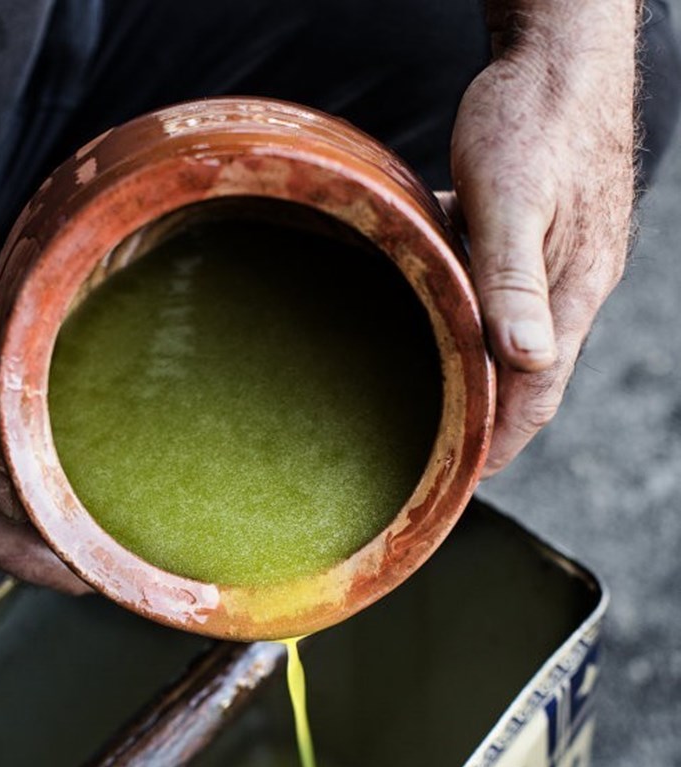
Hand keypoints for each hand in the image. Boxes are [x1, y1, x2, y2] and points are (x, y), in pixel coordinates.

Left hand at [451, 0, 637, 472]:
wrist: (566, 48)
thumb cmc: (535, 114)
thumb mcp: (513, 198)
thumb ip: (514, 279)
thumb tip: (527, 361)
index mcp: (568, 294)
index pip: (538, 396)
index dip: (501, 444)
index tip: (460, 480)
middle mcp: (570, 288)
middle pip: (527, 377)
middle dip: (488, 419)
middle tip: (439, 453)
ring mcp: (560, 262)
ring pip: (513, 335)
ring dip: (479, 366)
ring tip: (433, 393)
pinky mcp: (543, 235)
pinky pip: (503, 289)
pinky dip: (472, 308)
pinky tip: (437, 302)